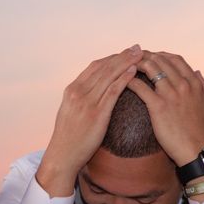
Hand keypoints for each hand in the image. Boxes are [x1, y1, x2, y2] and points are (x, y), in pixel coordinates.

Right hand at [36, 45, 142, 196]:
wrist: (62, 155)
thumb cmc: (68, 138)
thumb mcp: (69, 112)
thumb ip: (80, 99)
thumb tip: (92, 92)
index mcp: (72, 90)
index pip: (94, 67)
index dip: (111, 58)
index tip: (125, 53)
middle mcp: (78, 92)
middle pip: (104, 67)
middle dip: (122, 56)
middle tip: (137, 47)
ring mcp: (86, 102)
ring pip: (109, 76)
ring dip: (126, 63)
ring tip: (141, 55)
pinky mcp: (96, 113)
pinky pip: (113, 91)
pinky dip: (124, 79)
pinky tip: (134, 72)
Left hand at [128, 52, 203, 165]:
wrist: (196, 150)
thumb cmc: (202, 132)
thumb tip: (198, 72)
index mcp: (194, 83)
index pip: (175, 59)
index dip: (160, 55)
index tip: (149, 56)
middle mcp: (183, 85)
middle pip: (161, 60)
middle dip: (144, 56)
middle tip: (131, 58)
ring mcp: (171, 94)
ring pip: (151, 68)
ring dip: (136, 64)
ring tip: (124, 66)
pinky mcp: (159, 106)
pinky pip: (141, 87)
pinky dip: (130, 81)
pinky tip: (122, 81)